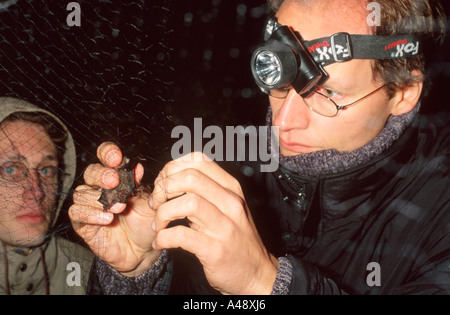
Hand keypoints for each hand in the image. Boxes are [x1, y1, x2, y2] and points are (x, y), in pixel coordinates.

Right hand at [69, 142, 159, 276]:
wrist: (144, 250)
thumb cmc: (146, 222)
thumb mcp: (149, 201)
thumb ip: (141, 185)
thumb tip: (137, 167)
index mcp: (117, 177)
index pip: (105, 157)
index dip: (107, 153)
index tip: (116, 157)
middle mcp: (101, 188)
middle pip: (90, 172)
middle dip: (101, 174)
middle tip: (114, 181)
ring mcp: (90, 206)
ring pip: (81, 193)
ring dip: (99, 198)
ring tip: (119, 207)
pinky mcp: (83, 224)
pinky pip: (77, 213)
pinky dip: (91, 214)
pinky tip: (107, 218)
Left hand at [151, 152, 277, 293]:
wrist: (256, 272)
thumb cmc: (236, 238)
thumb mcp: (228, 207)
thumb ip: (206, 190)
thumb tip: (172, 177)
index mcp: (231, 188)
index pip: (198, 160)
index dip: (173, 168)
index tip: (163, 183)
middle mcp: (231, 203)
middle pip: (190, 177)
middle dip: (164, 187)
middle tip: (156, 203)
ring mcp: (225, 227)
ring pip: (187, 202)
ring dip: (163, 212)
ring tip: (158, 224)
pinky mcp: (215, 250)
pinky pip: (182, 235)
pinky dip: (163, 237)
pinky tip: (160, 242)